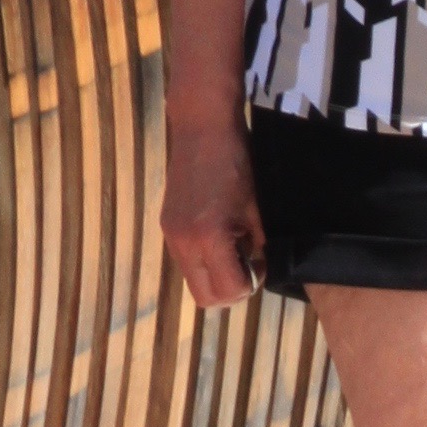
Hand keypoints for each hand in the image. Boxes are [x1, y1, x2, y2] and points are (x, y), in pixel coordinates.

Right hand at [164, 119, 268, 308]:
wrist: (201, 128)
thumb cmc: (236, 163)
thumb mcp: (254, 208)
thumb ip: (256, 246)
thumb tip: (258, 270)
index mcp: (209, 239)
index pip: (228, 291)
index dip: (249, 285)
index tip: (259, 265)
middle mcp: (183, 245)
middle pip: (205, 297)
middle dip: (229, 290)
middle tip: (247, 265)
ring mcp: (171, 237)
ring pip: (193, 281)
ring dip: (215, 276)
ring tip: (233, 248)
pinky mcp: (166, 226)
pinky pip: (185, 261)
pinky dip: (203, 260)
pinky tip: (218, 235)